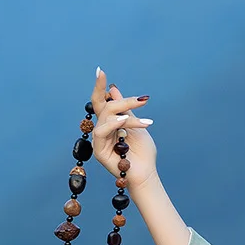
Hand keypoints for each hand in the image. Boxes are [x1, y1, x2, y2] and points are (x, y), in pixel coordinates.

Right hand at [89, 67, 156, 188]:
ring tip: (144, 119)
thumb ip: (126, 109)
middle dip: (118, 98)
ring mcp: (99, 139)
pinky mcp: (98, 150)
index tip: (100, 71)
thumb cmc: (143, 152)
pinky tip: (125, 122)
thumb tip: (113, 90)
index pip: (102, 101)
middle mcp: (103, 129)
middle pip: (102, 106)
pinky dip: (113, 124)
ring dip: (125, 113)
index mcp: (111, 122)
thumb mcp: (137, 125)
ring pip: (106, 116)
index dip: (100, 87)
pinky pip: (101, 131)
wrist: (146, 173)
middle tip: (140, 100)